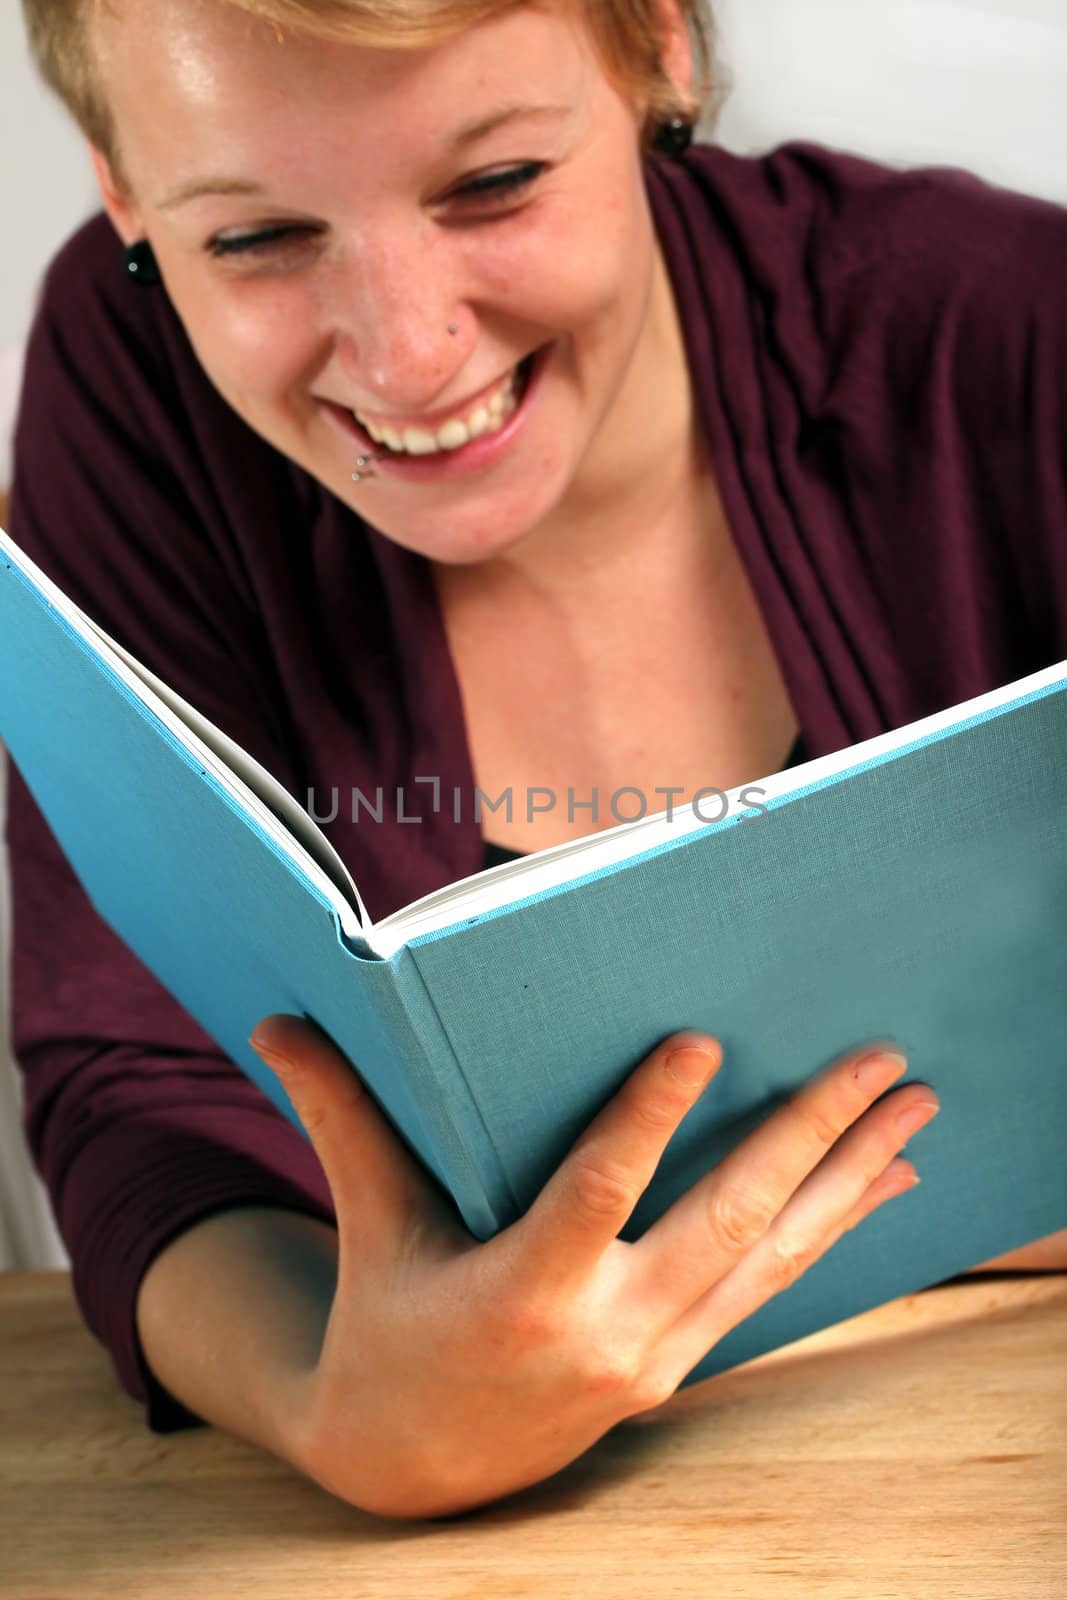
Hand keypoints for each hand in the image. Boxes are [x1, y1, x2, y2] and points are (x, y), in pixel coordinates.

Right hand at [248, 1019, 938, 1518]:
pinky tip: (880, 1182)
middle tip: (879, 1059)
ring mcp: (656, 1355)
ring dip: (848, 1179)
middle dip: (811, 1134)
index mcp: (520, 1290)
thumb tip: (276, 1021)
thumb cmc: (385, 1324)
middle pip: (728, 1220)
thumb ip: (340, 1119)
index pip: (598, 1191)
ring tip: (912, 1110)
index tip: (704, 1040)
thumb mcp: (369, 1225)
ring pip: (772, 1257)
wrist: (412, 1466)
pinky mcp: (679, 1362)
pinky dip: (831, 1231)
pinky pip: (770, 1287)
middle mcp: (605, 1330)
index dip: (648, 1116)